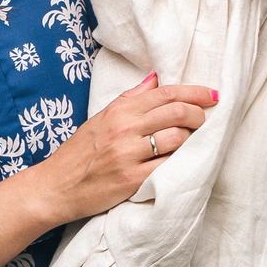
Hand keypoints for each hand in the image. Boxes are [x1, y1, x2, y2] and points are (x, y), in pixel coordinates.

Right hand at [37, 73, 214, 221]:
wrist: (56, 187)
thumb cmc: (79, 153)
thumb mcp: (100, 118)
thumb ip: (129, 99)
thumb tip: (155, 79)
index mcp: (118, 111)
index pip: (165, 93)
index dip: (194, 92)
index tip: (211, 95)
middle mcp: (124, 129)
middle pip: (176, 112)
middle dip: (199, 114)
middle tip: (205, 120)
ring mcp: (128, 155)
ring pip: (177, 138)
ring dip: (193, 139)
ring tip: (193, 142)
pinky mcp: (132, 180)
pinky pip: (168, 166)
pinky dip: (181, 162)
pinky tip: (184, 161)